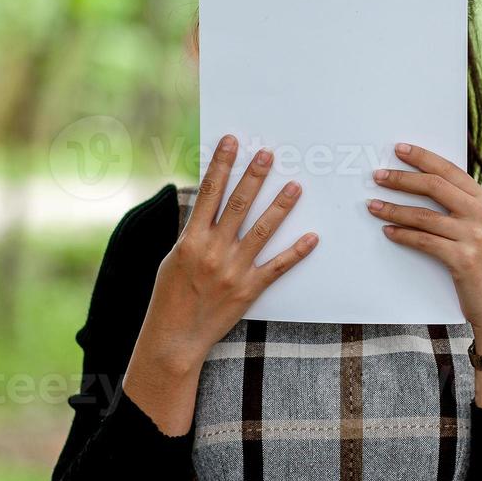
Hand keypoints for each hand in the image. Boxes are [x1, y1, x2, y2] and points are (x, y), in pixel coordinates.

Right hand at [123, 134, 318, 434]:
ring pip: (262, 230)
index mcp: (190, 240)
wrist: (174, 338)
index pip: (208, 193)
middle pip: (238, 205)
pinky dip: (296, 252)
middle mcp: (213, 251)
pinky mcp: (249, 290)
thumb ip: (192, 232)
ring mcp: (233, 270)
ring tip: (295, 185)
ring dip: (280, 206)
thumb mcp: (172, 258)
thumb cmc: (169, 297)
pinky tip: (313, 237)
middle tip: (268, 154)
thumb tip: (205, 204)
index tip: (231, 142)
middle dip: (253, 176)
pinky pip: (278, 267)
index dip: (220, 164)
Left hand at [367, 143, 481, 405]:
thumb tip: (428, 188)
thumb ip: (465, 209)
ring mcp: (475, 236)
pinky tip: (388, 231)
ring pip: (424, 214)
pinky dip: (402, 234)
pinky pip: (424, 241)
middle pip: (435, 186)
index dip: (424, 158)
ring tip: (373, 205)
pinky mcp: (463, 259)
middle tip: (378, 175)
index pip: (451, 171)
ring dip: (394, 208)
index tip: (400, 149)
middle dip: (403, 178)